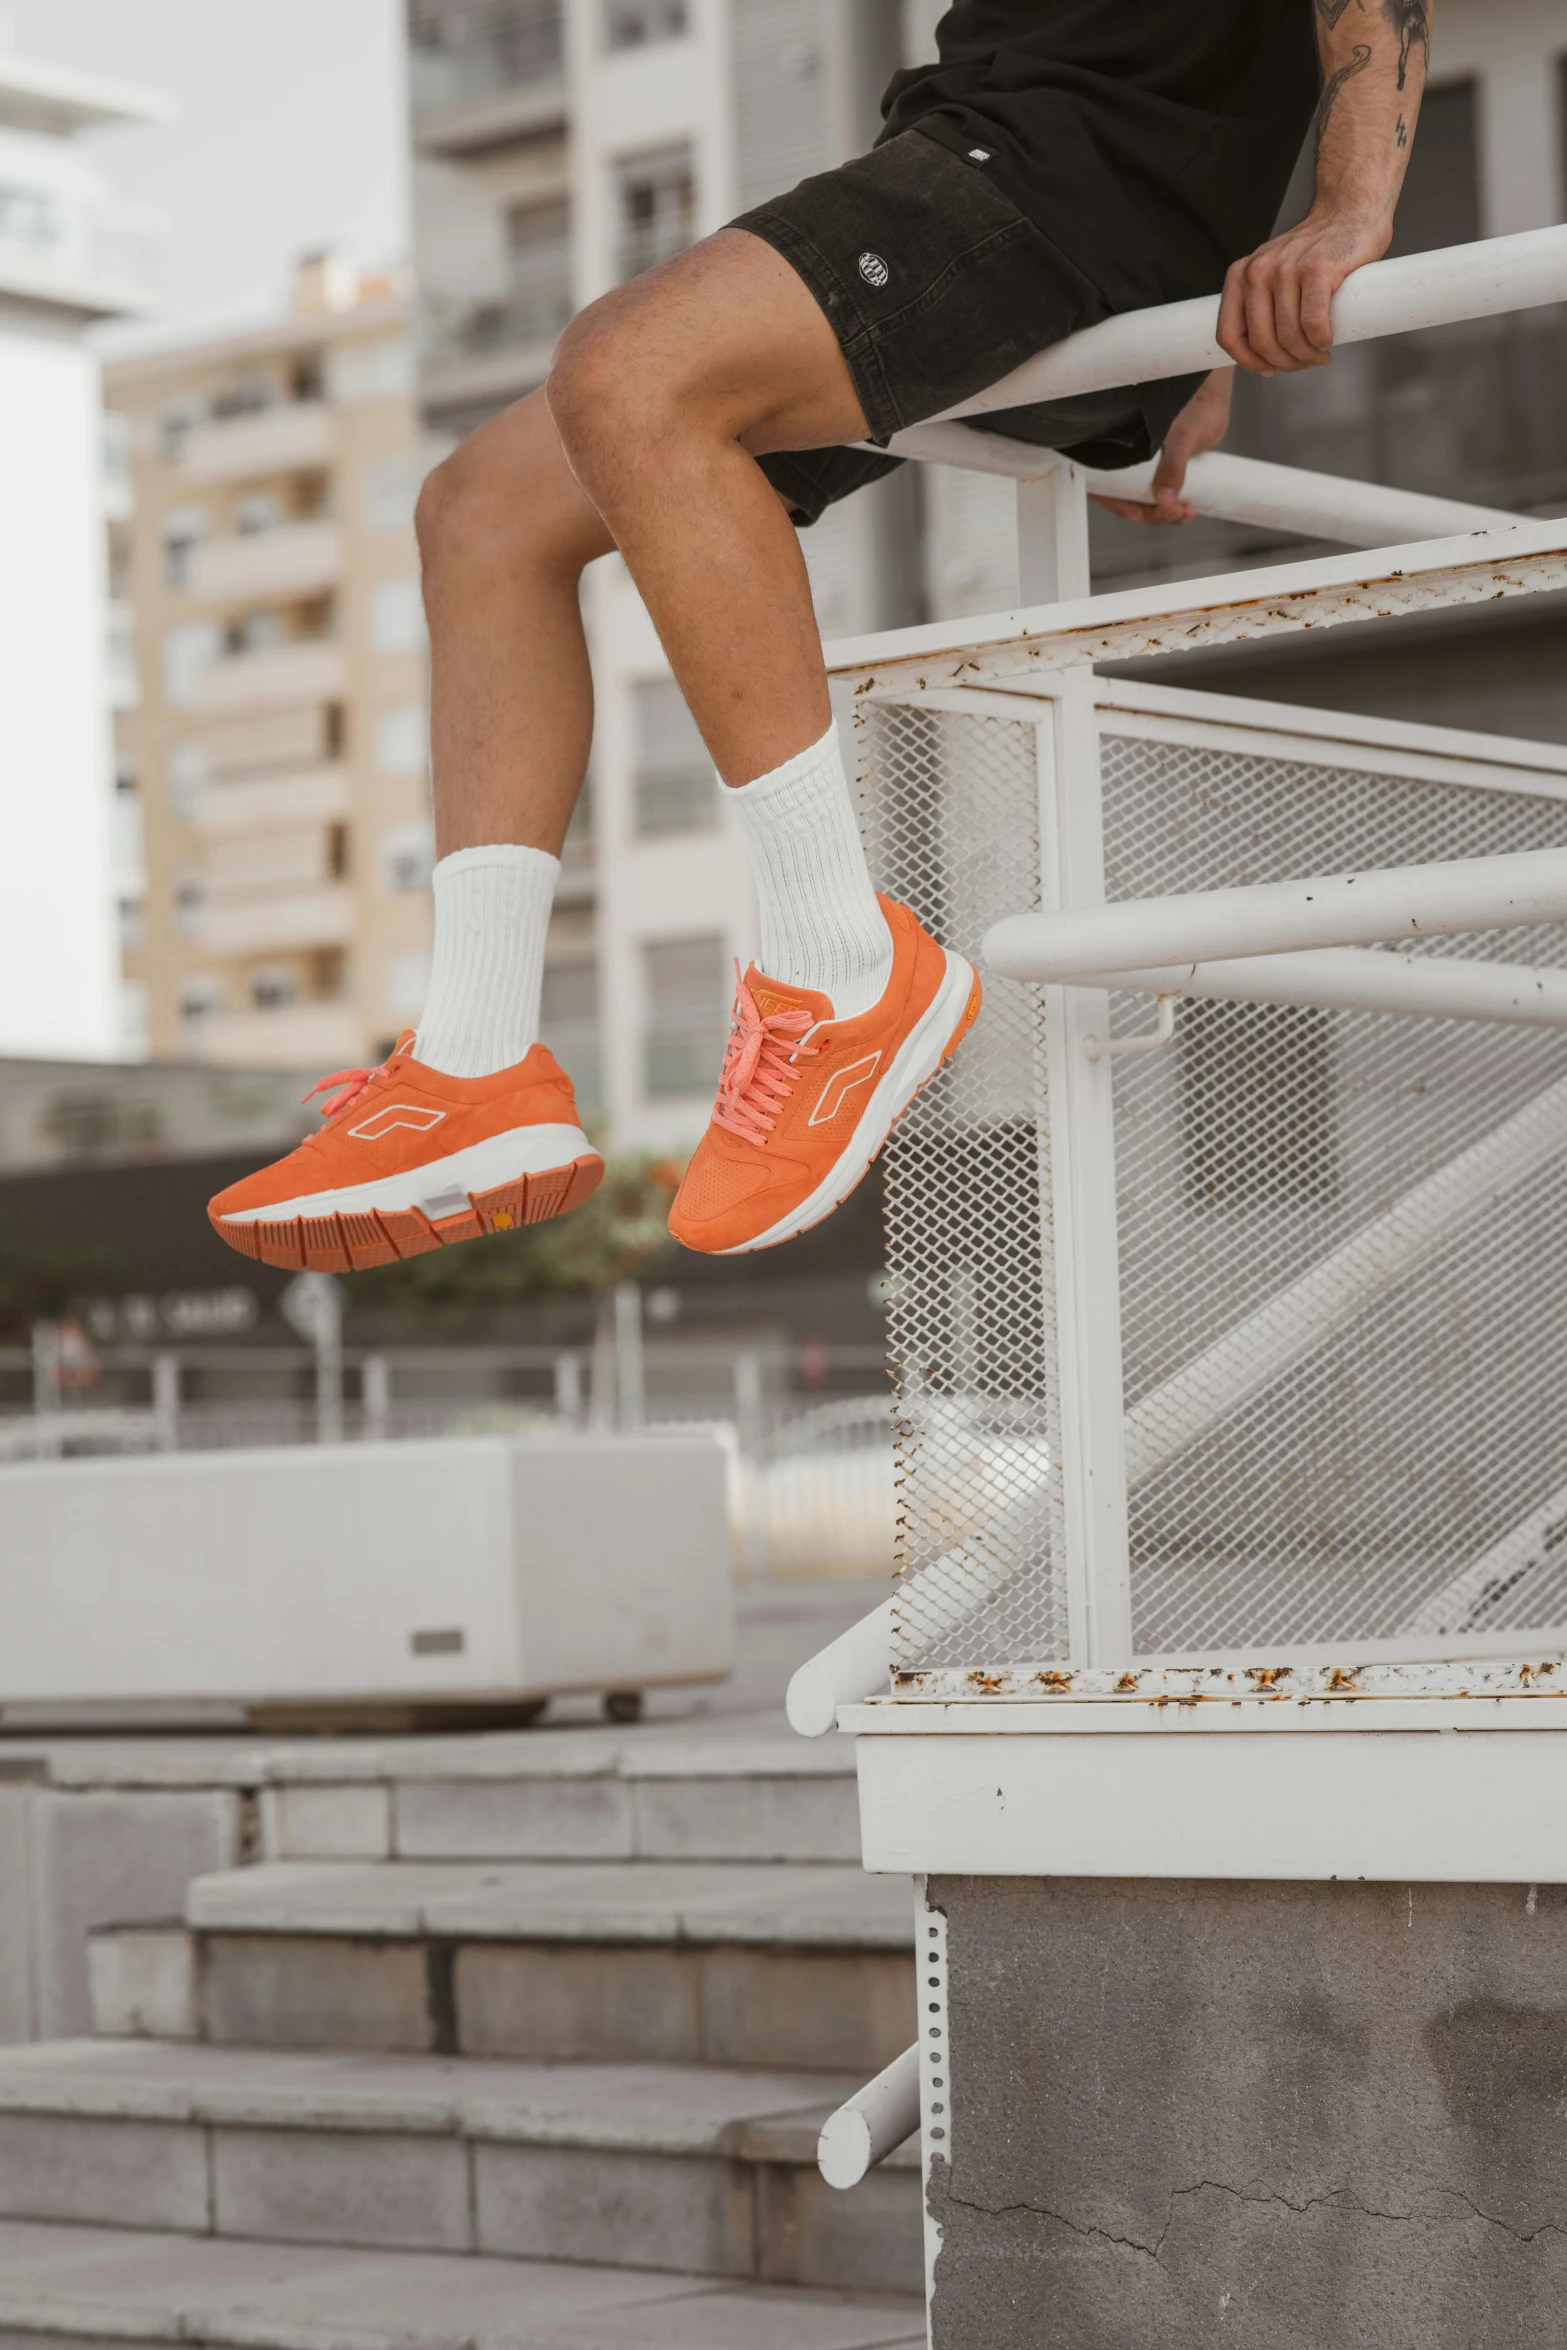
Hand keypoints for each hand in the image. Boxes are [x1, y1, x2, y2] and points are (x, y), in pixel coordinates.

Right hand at [1089, 369, 1233, 526]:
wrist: (1210, 400)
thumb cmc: (1194, 408)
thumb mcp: (1184, 437)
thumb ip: (1173, 467)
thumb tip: (1163, 501)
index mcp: (1116, 448)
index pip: (1106, 489)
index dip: (1124, 507)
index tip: (1147, 512)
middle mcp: (1122, 461)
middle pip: (1125, 501)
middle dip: (1151, 513)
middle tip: (1177, 512)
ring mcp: (1137, 469)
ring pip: (1141, 503)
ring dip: (1163, 514)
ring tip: (1187, 512)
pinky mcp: (1153, 474)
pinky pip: (1155, 499)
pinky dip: (1170, 510)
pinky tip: (1187, 510)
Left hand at [1217, 207, 1391, 375]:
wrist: (1349, 213)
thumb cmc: (1313, 254)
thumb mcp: (1271, 274)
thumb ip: (1259, 304)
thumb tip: (1258, 354)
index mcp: (1240, 276)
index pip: (1228, 335)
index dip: (1248, 362)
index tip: (1270, 369)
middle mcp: (1257, 271)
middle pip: (1262, 342)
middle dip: (1286, 362)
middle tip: (1306, 362)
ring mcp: (1286, 268)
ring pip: (1288, 336)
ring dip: (1307, 356)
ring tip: (1320, 354)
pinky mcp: (1317, 269)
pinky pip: (1312, 323)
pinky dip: (1320, 341)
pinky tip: (1328, 341)